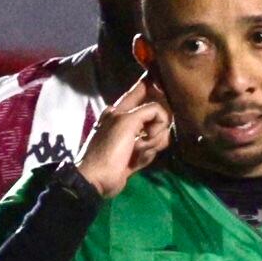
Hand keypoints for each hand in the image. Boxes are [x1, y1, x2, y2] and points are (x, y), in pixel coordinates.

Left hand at [76, 79, 171, 198]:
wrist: (98, 178)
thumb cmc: (110, 147)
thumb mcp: (127, 121)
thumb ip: (149, 111)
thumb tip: (163, 114)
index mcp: (121, 109)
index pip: (141, 90)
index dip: (153, 85)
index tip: (164, 82)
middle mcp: (128, 121)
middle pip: (157, 115)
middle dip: (157, 126)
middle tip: (147, 135)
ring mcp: (134, 139)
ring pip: (158, 134)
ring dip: (152, 144)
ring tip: (138, 151)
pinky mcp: (138, 156)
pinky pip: (153, 150)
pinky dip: (147, 156)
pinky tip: (136, 162)